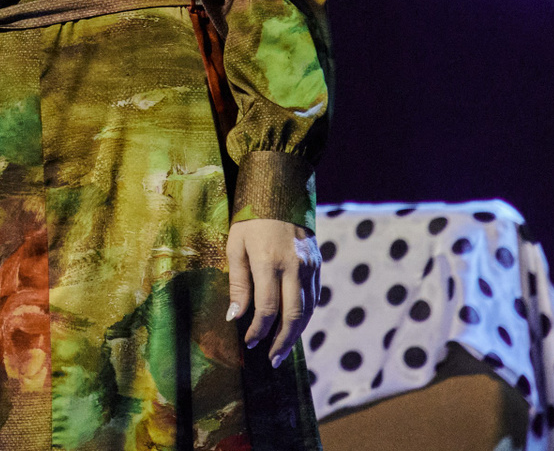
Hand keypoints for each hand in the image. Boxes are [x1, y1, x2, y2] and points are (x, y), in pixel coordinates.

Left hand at [226, 218, 319, 365]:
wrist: (280, 193)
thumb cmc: (250, 221)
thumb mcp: (235, 246)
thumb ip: (238, 282)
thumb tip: (235, 316)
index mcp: (269, 261)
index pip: (267, 307)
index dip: (258, 330)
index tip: (249, 342)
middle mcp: (294, 267)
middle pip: (292, 315)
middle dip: (282, 341)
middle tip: (272, 360)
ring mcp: (310, 267)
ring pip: (307, 310)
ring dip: (295, 334)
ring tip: (282, 350)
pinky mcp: (318, 265)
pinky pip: (314, 298)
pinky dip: (305, 317)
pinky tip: (294, 327)